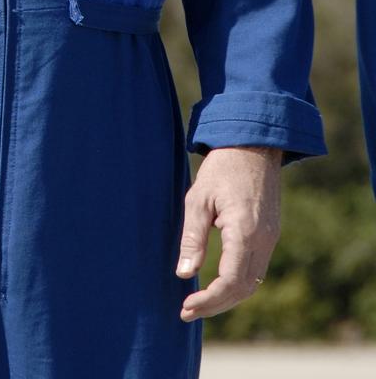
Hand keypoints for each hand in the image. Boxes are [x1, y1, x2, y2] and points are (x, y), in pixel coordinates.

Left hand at [175, 145, 281, 320]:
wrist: (254, 144)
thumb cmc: (222, 167)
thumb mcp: (198, 199)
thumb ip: (192, 238)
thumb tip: (184, 274)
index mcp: (244, 232)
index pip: (230, 282)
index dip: (209, 301)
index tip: (185, 306)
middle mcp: (263, 240)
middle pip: (243, 290)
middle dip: (216, 305)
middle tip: (187, 312)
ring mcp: (270, 237)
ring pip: (253, 282)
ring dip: (227, 297)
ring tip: (200, 302)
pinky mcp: (271, 233)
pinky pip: (257, 268)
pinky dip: (238, 282)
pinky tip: (218, 283)